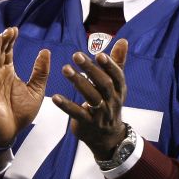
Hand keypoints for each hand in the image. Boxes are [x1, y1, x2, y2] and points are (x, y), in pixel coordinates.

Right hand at [0, 27, 50, 147]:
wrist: (9, 133)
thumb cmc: (19, 113)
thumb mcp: (36, 91)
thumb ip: (40, 72)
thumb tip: (45, 51)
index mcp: (7, 73)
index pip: (7, 53)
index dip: (10, 41)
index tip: (15, 29)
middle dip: (2, 42)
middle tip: (9, 30)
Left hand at [52, 39, 129, 158]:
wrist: (108, 138)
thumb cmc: (109, 104)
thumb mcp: (116, 86)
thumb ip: (118, 63)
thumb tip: (123, 41)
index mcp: (119, 91)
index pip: (118, 77)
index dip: (110, 66)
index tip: (100, 54)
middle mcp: (112, 102)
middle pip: (104, 85)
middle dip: (91, 70)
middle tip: (76, 55)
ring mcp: (101, 114)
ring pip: (92, 98)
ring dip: (79, 83)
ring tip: (65, 69)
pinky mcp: (87, 124)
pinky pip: (77, 114)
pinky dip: (67, 106)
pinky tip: (55, 97)